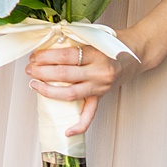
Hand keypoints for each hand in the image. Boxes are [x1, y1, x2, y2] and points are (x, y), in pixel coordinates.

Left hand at [24, 29, 146, 135]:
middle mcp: (99, 72)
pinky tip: (67, 131)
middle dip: (42, 72)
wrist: (136, 53)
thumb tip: (47, 41)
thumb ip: (74, 39)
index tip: (34, 56)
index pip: (65, 56)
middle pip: (64, 75)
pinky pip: (90, 114)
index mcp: (96, 54)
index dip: (46, 56)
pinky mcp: (102, 96)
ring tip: (34, 85)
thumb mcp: (94, 35)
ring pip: (71, 94)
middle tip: (30, 69)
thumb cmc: (114, 42)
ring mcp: (101, 87)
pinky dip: (79, 125)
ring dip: (49, 91)